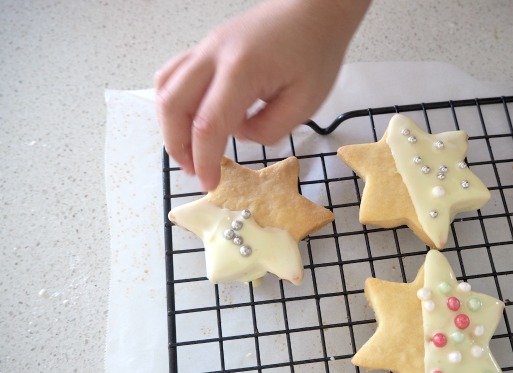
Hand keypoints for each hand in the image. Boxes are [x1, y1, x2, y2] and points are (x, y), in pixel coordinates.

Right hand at [155, 0, 370, 190]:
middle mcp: (214, 55)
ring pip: (165, 88)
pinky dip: (173, 103)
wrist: (312, 10)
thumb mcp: (305, 103)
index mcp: (241, 70)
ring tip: (189, 150)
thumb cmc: (315, 52)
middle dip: (179, 147)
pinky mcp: (205, 47)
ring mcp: (205, 47)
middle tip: (195, 171)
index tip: (210, 184)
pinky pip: (173, 75)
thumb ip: (268, 129)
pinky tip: (190, 119)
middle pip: (173, 105)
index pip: (209, 125)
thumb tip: (238, 135)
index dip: (205, 161)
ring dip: (170, 125)